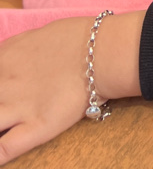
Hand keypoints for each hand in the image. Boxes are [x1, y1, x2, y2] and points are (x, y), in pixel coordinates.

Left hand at [0, 11, 143, 164]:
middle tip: (5, 103)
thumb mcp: (38, 33)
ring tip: (2, 127)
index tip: (1, 86)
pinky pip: (4, 149)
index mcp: (6, 58)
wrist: (104, 52)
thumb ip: (16, 47)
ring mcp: (18, 108)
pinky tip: (0, 158)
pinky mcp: (36, 128)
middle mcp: (5, 84)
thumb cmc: (78, 37)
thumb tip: (4, 54)